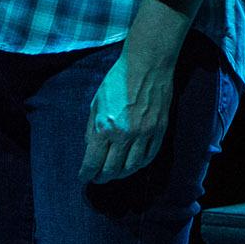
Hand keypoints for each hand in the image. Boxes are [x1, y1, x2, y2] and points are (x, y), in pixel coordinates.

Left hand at [79, 50, 173, 183]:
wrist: (147, 66)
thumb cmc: (117, 81)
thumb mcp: (95, 104)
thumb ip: (91, 128)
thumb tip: (91, 148)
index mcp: (104, 128)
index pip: (93, 163)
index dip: (86, 174)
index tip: (84, 177)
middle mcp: (124, 135)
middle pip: (112, 169)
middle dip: (102, 177)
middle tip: (98, 177)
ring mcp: (144, 133)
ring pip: (132, 166)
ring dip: (121, 174)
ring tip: (115, 172)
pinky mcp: (159, 129)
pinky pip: (150, 155)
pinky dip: (140, 164)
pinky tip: (134, 163)